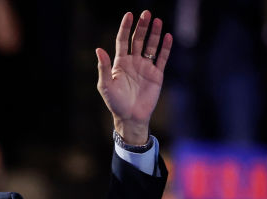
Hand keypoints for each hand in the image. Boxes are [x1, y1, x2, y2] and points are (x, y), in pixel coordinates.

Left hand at [96, 10, 171, 144]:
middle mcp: (133, 62)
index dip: (125, 28)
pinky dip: (165, 48)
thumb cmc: (115, 103)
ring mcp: (146, 67)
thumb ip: (103, 67)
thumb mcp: (105, 85)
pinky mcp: (157, 74)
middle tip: (146, 13)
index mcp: (120, 63)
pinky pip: (162, 58)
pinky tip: (168, 37)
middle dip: (142, 27)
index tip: (129, 15)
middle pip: (138, 40)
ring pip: (151, 46)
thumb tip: (99, 49)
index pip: (122, 40)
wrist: (130, 117)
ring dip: (154, 34)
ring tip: (157, 21)